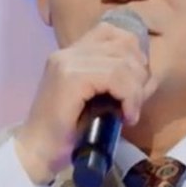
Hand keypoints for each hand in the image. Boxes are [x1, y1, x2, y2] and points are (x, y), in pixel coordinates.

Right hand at [13, 21, 155, 184]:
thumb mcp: (94, 100)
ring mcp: (67, 63)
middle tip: (134, 102)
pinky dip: (129, 97)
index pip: (113, 33)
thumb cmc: (65, 133)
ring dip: (136, 90)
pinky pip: (115, 77)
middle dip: (140, 75)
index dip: (134, 55)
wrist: (36, 153)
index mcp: (71, 53)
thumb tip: (149, 76)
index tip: (136, 85)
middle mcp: (68, 52)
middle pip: (124, 45)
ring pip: (123, 63)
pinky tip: (126, 116)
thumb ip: (114, 82)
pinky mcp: (71, 79)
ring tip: (129, 112)